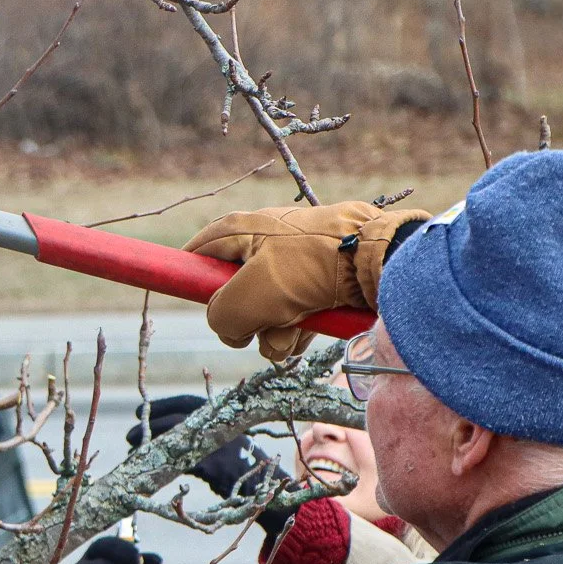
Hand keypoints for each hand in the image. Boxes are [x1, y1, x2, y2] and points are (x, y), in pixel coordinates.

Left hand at [127, 395, 277, 500]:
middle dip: (150, 425)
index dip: (161, 405)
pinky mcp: (218, 467)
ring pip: (178, 440)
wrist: (265, 488)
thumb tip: (168, 427)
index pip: (186, 402)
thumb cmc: (241, 465)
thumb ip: (203, 430)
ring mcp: (221, 446)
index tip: (137, 411)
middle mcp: (221, 426)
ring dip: (152, 445)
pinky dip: (167, 467)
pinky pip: (186, 464)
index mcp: (223, 415)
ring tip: (132, 452)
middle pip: (178, 419)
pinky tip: (152, 473)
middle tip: (128, 436)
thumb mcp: (225, 440)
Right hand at [185, 201, 430, 359]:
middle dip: (243, 321)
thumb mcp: (245, 298)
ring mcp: (292, 266)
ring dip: (273, 332)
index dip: (187, 280)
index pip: (195, 255)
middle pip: (231, 295)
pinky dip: (298, 330)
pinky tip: (310, 330)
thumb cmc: (306, 271)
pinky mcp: (317, 284)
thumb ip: (219, 317)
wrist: (374, 261)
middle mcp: (263, 246)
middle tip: (257, 324)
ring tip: (293, 329)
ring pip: (263, 314)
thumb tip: (230, 329)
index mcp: (238, 231)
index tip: (189, 302)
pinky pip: (293, 317)